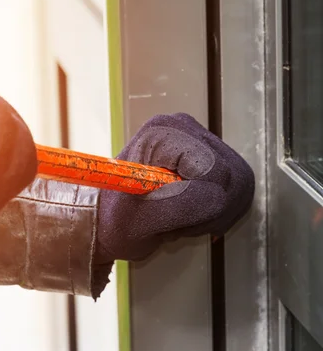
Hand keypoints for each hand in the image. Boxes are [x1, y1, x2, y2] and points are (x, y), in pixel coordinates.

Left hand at [95, 113, 254, 264]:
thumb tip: (219, 198)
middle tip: (176, 222)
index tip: (171, 215)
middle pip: (232, 175)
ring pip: (239, 184)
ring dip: (214, 214)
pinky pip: (238, 189)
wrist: (111, 222)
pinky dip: (219, 212)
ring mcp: (201, 141)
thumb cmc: (117, 221)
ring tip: (181, 219)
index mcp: (164, 132)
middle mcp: (185, 128)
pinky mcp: (214, 157)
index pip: (213, 169)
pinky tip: (192, 215)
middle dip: (210, 210)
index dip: (201, 201)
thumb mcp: (142, 219)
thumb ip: (181, 204)